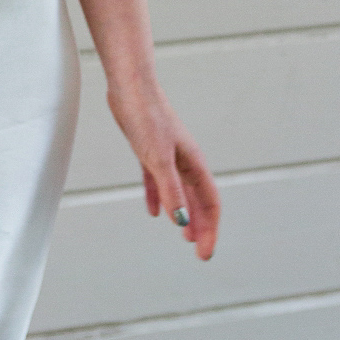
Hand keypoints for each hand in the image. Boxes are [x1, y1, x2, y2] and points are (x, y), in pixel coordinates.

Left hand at [106, 79, 219, 259]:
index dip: (210, 229)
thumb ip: (171, 190)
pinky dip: (158, 197)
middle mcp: (184, 160)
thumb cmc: (146, 117)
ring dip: (184, 214)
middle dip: (201, 226)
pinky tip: (153, 212)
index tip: (204, 254)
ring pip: (180, 192)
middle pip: (198, 200)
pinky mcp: (148, 149)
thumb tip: (182, 223)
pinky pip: (158, 181)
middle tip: (200, 252)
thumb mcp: (158, 159)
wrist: (130, 86)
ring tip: (184, 236)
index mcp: (193, 163)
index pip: (210, 203)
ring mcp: (167, 154)